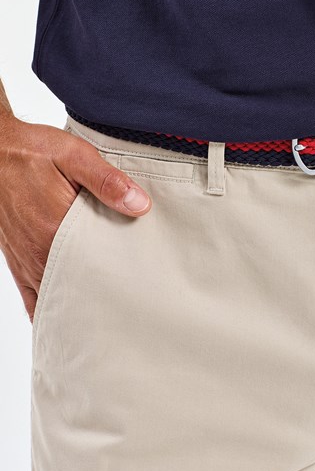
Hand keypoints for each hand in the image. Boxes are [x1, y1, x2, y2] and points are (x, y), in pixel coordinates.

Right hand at [0, 115, 151, 323]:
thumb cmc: (31, 151)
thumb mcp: (74, 155)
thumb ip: (107, 182)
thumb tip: (139, 204)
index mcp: (56, 230)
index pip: (96, 269)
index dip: (119, 281)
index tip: (140, 289)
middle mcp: (39, 252)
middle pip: (79, 288)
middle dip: (104, 297)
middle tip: (130, 303)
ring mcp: (26, 259)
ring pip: (57, 296)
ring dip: (80, 303)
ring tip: (107, 312)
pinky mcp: (18, 260)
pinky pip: (32, 296)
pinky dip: (50, 307)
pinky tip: (68, 318)